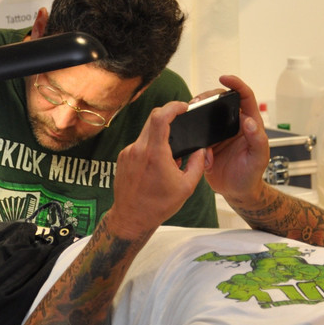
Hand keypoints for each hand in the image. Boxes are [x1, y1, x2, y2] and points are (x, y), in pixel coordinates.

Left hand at [107, 101, 206, 238]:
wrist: (131, 217)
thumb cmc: (158, 205)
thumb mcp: (187, 187)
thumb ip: (198, 164)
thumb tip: (201, 149)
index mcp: (155, 154)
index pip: (161, 117)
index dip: (173, 106)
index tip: (183, 107)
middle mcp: (139, 149)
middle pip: (153, 119)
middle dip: (169, 117)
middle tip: (181, 121)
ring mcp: (128, 153)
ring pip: (147, 132)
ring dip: (160, 136)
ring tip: (170, 154)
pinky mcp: (122, 157)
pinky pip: (140, 144)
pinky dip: (150, 147)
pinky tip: (156, 164)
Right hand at [203, 75, 271, 200]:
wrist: (236, 192)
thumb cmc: (252, 175)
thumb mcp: (259, 158)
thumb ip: (257, 140)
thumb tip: (250, 121)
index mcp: (250, 123)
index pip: (245, 97)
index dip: (236, 84)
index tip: (224, 78)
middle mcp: (234, 125)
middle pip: (221, 102)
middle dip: (209, 97)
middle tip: (198, 101)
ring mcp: (219, 133)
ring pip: (206, 115)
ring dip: (198, 116)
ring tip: (191, 116)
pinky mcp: (207, 143)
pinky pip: (198, 135)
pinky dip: (195, 139)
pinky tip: (200, 150)